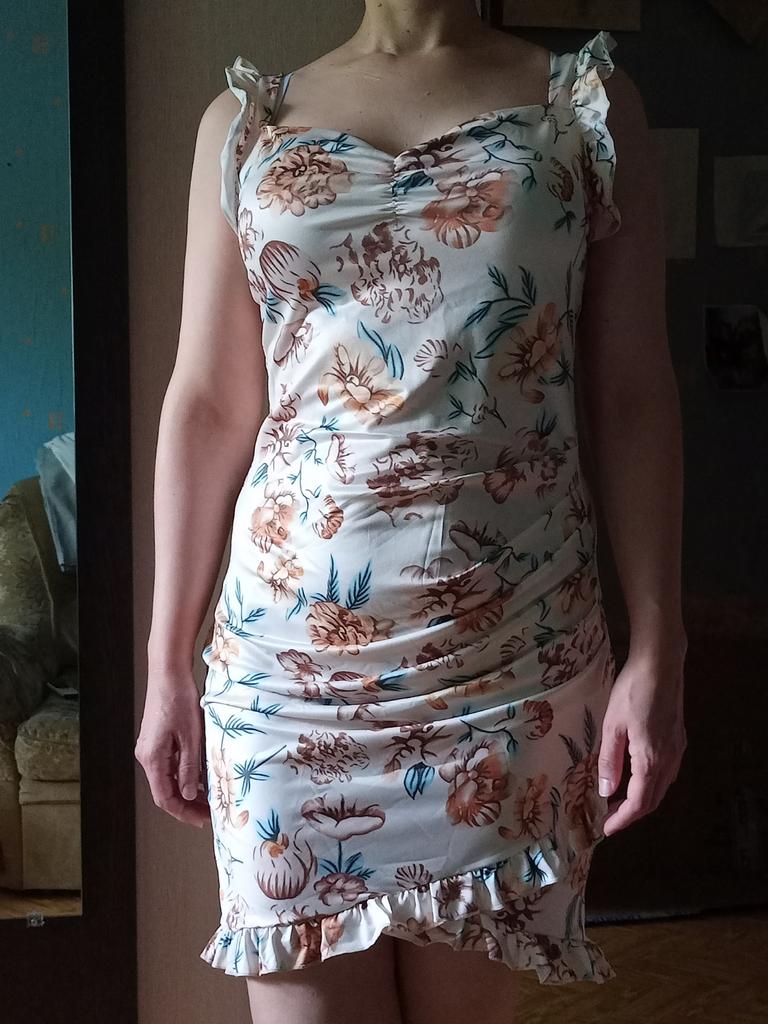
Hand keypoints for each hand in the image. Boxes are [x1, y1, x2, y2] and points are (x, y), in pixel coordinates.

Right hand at [134, 668, 210, 828]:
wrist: (167, 673)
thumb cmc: (179, 700)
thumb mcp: (190, 736)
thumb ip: (189, 768)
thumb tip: (189, 795)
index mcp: (152, 758)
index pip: (165, 798)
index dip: (184, 813)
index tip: (203, 820)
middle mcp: (146, 756)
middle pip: (165, 791)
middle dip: (187, 805)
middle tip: (211, 812)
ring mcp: (150, 748)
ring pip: (168, 779)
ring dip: (187, 790)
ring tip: (210, 797)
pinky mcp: (156, 740)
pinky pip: (169, 765)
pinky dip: (184, 775)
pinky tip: (202, 776)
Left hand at [598, 645, 686, 836]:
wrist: (660, 664)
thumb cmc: (632, 691)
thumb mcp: (612, 725)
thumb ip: (609, 760)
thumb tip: (606, 792)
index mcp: (651, 759)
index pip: (640, 802)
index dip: (623, 819)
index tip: (606, 829)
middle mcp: (670, 759)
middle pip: (654, 798)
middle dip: (632, 813)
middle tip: (609, 818)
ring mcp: (677, 748)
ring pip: (662, 786)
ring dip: (642, 798)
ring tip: (618, 800)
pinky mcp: (678, 738)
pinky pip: (666, 772)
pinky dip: (650, 782)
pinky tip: (635, 776)